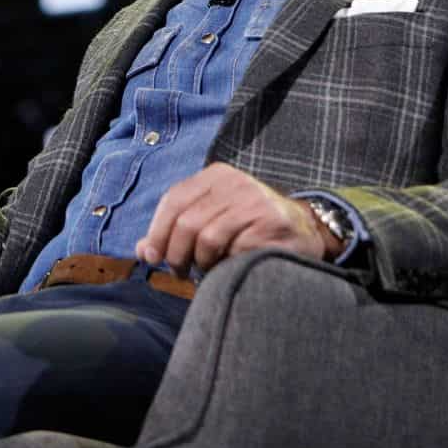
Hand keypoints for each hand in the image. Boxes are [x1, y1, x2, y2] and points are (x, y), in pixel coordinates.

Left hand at [134, 162, 341, 275]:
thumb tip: (142, 250)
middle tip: (181, 271)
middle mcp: (235, 183)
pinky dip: (226, 265)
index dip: (157, 231)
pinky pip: (233, 251)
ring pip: (207, 239)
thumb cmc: (248, 227)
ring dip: (202, 263)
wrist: (305, 230)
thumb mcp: (211, 218)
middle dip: (176, 254)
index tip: (152, 257)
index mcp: (216, 176)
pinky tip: (232, 265)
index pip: (173, 200)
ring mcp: (255, 201)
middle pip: (186, 222)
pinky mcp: (271, 224)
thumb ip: (176, 229)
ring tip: (207, 269)